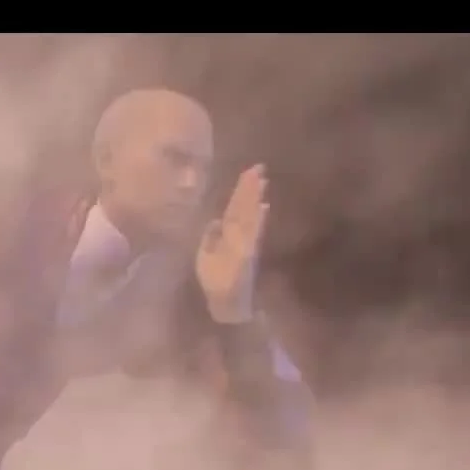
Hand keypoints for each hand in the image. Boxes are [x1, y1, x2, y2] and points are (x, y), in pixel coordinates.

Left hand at [196, 164, 267, 323]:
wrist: (224, 304)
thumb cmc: (215, 282)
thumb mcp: (205, 256)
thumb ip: (210, 237)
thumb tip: (214, 219)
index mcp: (228, 235)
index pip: (234, 208)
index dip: (241, 190)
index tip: (249, 172)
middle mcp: (238, 236)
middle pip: (244, 207)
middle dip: (250, 187)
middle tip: (259, 166)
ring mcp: (244, 245)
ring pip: (249, 216)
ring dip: (255, 199)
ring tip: (262, 179)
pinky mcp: (247, 256)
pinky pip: (253, 235)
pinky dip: (258, 221)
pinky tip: (264, 207)